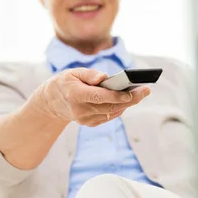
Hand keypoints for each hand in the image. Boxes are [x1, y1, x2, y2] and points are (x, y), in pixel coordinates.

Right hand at [35, 68, 150, 126]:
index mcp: (75, 95)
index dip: (116, 96)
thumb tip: (104, 77)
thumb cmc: (65, 83)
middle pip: (110, 106)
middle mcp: (80, 110)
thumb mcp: (73, 72)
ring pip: (112, 112)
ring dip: (128, 103)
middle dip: (130, 99)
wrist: (52, 102)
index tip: (132, 91)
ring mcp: (85, 119)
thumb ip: (89, 74)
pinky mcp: (89, 124)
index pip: (99, 97)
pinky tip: (128, 100)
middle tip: (146, 90)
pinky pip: (108, 116)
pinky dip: (119, 108)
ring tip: (141, 93)